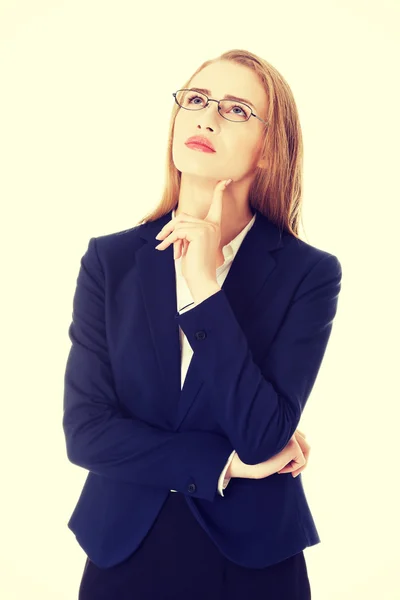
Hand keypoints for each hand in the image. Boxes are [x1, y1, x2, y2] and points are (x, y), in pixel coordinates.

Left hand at [154, 179, 231, 296]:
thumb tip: (174, 223)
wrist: (202, 279)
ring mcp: (207, 227)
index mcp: (214, 226)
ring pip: (179, 225)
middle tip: (161, 240)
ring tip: (165, 248)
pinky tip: (164, 249)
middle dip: (170, 227)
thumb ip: (187, 231)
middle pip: (184, 216)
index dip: (220, 191)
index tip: (225, 180)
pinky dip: (168, 241)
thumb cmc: (196, 265)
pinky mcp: (199, 233)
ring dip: (168, 237)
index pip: (218, 204)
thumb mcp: (190, 244)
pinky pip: (177, 232)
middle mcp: (212, 224)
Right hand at [226, 429, 309, 479]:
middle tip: (283, 469)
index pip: (298, 435)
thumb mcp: (270, 448)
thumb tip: (300, 448)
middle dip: (299, 458)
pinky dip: (293, 468)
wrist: (240, 461)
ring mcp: (290, 434)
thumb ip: (281, 442)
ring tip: (282, 470)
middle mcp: (286, 426)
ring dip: (297, 463)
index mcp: (279, 423)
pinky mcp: (292, 445)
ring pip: (306, 450)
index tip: (280, 464)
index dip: (293, 452)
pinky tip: (278, 470)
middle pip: (304, 442)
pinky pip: (301, 461)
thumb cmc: (251, 457)